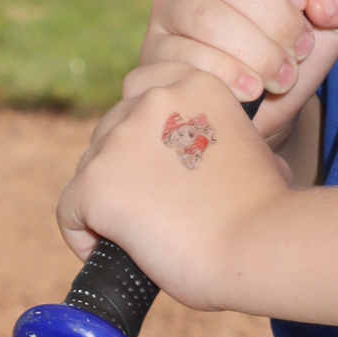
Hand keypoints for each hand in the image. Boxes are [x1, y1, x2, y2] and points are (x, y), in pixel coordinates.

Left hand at [57, 71, 289, 312]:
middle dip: (124, 167)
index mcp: (194, 84)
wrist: (259, 246)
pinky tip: (115, 252)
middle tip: (155, 209)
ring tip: (141, 236)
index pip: (142, 87)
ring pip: (89, 169)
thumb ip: (222, 140)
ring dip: (107, 201)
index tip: (158, 164)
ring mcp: (119, 140)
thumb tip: (214, 165)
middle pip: (111, 130)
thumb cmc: (267, 212)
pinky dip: (84, 235)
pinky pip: (70, 212)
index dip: (143, 129)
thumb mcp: (255, 150)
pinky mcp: (95, 182)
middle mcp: (152, 100)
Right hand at [132, 0, 337, 142]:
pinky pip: (187, 57)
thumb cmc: (292, 50)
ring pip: (207, 19)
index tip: (304, 4)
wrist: (262, 109)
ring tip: (279, 77)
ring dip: (256, 54)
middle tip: (298, 52)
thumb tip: (322, 1)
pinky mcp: (153, 50)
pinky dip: (228, 77)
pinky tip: (250, 90)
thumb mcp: (334, 21)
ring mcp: (165, 6)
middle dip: (276, 22)